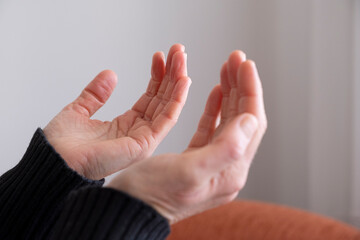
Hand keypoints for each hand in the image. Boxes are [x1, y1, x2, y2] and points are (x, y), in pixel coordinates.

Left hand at [44, 44, 190, 179]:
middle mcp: (139, 131)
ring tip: (182, 58)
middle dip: (172, 74)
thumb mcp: (79, 110)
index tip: (160, 55)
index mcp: (126, 125)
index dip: (157, 76)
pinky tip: (183, 81)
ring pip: (168, 106)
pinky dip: (177, 99)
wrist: (54, 162)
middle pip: (162, 99)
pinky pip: (167, 119)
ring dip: (178, 81)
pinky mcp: (145, 144)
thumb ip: (96, 94)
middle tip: (179, 50)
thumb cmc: (62, 144)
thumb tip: (111, 74)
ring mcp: (144, 139)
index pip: (149, 97)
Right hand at [108, 52, 266, 223]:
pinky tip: (216, 92)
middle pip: (241, 119)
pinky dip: (215, 108)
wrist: (130, 209)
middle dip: (241, 85)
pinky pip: (211, 128)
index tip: (245, 64)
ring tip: (227, 68)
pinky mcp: (195, 158)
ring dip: (229, 92)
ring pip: (227, 120)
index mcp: (229, 171)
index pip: (250, 123)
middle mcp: (225, 167)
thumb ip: (225, 148)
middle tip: (236, 58)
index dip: (250, 90)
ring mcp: (211, 162)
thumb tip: (250, 120)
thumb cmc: (152, 194)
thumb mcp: (189, 171)